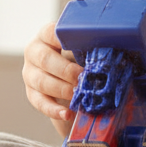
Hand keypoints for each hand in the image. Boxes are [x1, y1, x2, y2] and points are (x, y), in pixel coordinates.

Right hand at [22, 20, 80, 134]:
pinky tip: (68, 113)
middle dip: (66, 70)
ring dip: (63, 89)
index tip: (77, 44)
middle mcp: (34, 53)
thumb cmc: (79, 57)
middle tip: (84, 77)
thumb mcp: (82, 48)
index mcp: (45, 36)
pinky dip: (54, 110)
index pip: (50, 33)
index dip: (62, 38)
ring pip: (41, 82)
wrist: (67, 76)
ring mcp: (29, 74)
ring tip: (79, 94)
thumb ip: (91, 46)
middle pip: (45, 60)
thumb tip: (116, 50)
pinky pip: (40, 103)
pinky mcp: (31, 93)